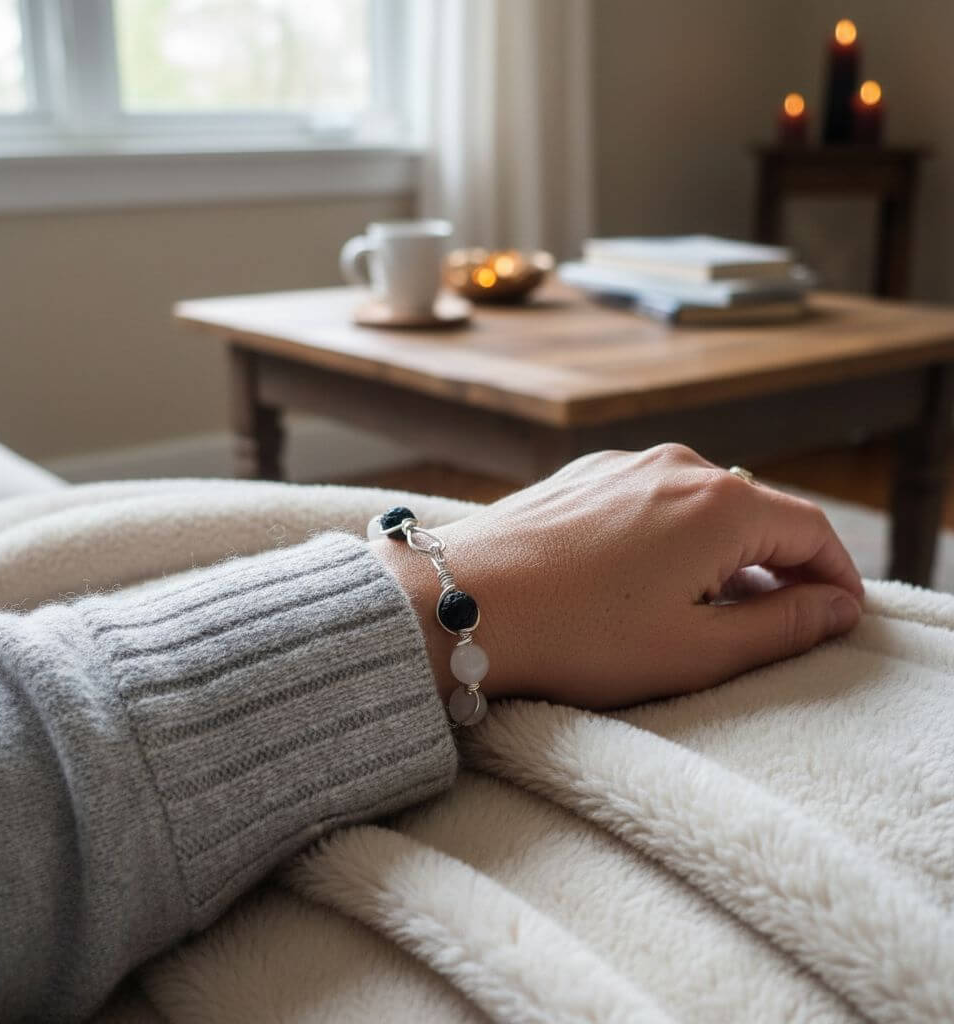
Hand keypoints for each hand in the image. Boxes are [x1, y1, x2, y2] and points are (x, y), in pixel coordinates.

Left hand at [374, 444, 863, 709]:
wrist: (458, 603)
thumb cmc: (575, 636)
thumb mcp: (696, 650)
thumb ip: (783, 626)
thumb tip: (836, 607)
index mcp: (720, 504)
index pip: (812, 532)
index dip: (837, 578)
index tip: (840, 619)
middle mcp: (677, 466)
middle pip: (758, 514)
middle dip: (779, 568)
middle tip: (778, 626)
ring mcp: (623, 464)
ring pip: (702, 507)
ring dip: (722, 554)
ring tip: (707, 611)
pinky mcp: (582, 476)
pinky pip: (651, 502)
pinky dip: (671, 538)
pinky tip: (644, 582)